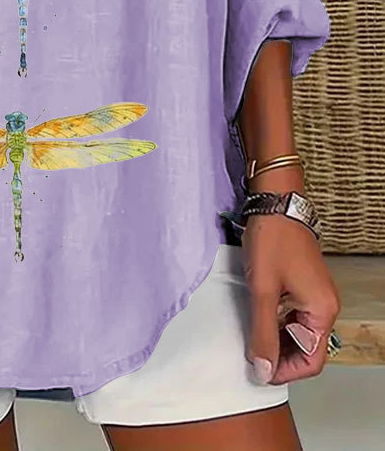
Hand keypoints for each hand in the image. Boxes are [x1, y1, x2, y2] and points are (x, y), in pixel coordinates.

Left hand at [242, 212, 340, 384]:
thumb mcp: (263, 291)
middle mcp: (324, 306)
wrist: (274, 204)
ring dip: (277, 339)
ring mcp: (315, 295)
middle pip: (307, 349)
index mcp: (322, 310)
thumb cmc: (272, 241)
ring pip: (299, 333)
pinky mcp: (303, 285)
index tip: (258, 370)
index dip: (285, 370)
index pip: (311, 360)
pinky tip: (257, 318)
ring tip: (251, 337)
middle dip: (280, 356)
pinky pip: (294, 316)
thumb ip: (262, 332)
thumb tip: (263, 369)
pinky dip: (277, 322)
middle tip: (251, 355)